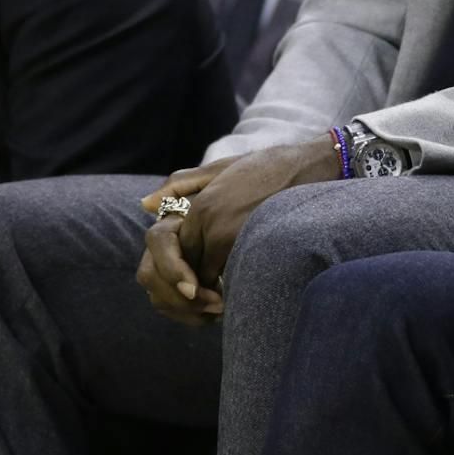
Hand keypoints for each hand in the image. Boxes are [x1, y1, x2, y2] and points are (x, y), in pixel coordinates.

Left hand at [133, 139, 341, 323]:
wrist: (308, 169)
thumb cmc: (265, 167)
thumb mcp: (220, 168)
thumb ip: (180, 184)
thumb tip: (145, 204)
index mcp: (201, 206)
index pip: (179, 249)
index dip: (186, 262)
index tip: (198, 268)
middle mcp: (210, 224)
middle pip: (189, 266)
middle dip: (196, 278)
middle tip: (207, 286)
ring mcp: (230, 239)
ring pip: (207, 277)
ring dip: (212, 286)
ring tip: (224, 287)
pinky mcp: (250, 249)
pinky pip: (230, 278)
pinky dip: (231, 284)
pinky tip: (243, 279)